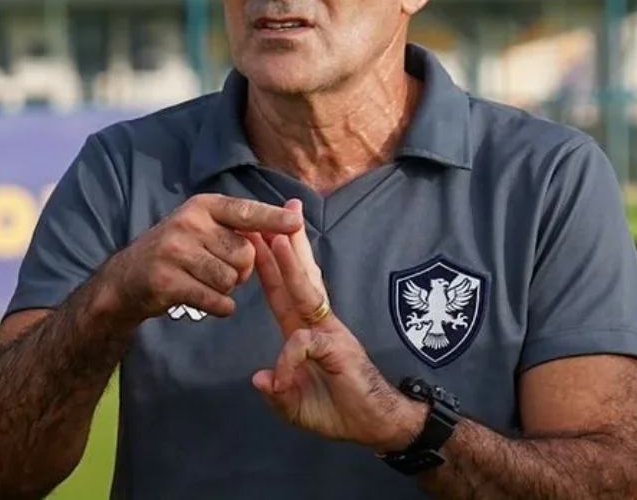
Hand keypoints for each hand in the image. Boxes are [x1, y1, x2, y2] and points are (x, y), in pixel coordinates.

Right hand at [93, 194, 304, 325]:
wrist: (127, 279)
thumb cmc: (177, 252)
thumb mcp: (204, 226)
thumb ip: (245, 223)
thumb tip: (294, 215)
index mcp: (202, 206)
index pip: (245, 211)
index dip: (272, 218)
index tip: (297, 222)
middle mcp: (188, 223)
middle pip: (244, 254)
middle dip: (241, 270)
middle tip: (217, 269)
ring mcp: (175, 251)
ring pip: (231, 279)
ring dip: (226, 288)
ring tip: (204, 281)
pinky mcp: (167, 281)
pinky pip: (215, 299)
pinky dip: (219, 306)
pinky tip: (205, 300)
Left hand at [250, 209, 424, 451]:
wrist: (379, 425)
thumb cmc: (340, 411)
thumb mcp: (296, 406)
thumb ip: (278, 392)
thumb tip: (259, 378)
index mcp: (305, 333)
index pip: (284, 292)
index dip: (270, 266)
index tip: (258, 237)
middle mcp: (319, 324)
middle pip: (298, 278)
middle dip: (284, 245)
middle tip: (272, 211)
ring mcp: (330, 333)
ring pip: (306, 293)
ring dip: (290, 265)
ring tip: (274, 239)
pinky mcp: (339, 349)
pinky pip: (304, 346)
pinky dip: (289, 359)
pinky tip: (282, 375)